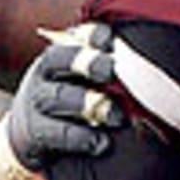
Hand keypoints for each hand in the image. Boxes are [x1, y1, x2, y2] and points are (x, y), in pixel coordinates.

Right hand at [5, 22, 123, 168]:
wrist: (32, 137)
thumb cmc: (72, 103)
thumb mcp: (83, 82)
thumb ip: (106, 69)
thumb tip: (147, 59)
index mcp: (59, 57)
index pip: (74, 36)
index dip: (92, 35)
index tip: (111, 40)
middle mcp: (43, 75)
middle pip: (57, 59)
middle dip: (87, 63)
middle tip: (112, 70)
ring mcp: (35, 105)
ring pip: (56, 97)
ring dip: (87, 104)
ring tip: (116, 117)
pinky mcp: (34, 136)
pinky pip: (54, 134)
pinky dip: (80, 138)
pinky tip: (101, 143)